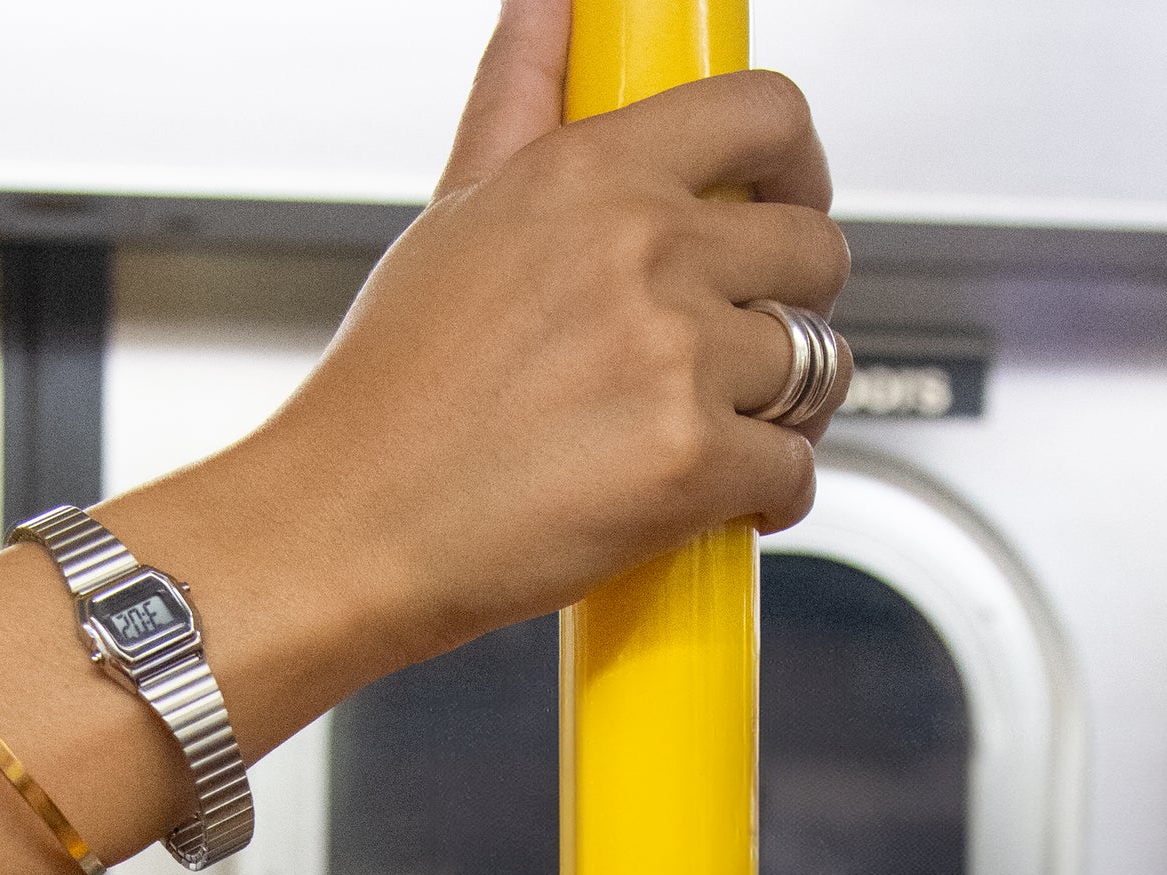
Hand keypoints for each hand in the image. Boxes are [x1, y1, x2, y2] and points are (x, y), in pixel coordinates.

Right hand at [195, 0, 852, 682]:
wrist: (347, 529)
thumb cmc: (389, 397)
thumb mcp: (453, 217)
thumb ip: (518, 98)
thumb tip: (547, 6)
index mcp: (590, 175)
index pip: (766, 111)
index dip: (797, 164)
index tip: (784, 200)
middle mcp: (642, 248)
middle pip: (816, 249)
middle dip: (794, 305)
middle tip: (741, 345)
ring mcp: (674, 355)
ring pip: (818, 365)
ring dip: (786, 406)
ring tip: (715, 428)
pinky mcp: (693, 461)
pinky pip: (796, 469)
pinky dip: (767, 494)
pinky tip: (706, 498)